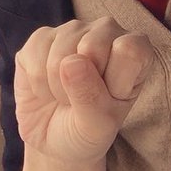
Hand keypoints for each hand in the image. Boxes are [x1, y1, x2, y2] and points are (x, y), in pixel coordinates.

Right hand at [13, 17, 153, 164]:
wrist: (53, 140)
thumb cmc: (87, 130)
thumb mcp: (98, 126)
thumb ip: (91, 96)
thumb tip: (71, 61)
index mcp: (134, 49)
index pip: (130, 50)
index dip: (114, 80)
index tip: (110, 96)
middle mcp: (106, 31)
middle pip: (93, 45)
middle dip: (82, 85)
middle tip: (84, 99)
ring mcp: (72, 30)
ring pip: (61, 52)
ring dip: (58, 88)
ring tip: (65, 96)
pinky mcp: (41, 37)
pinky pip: (36, 54)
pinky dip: (38, 83)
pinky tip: (46, 88)